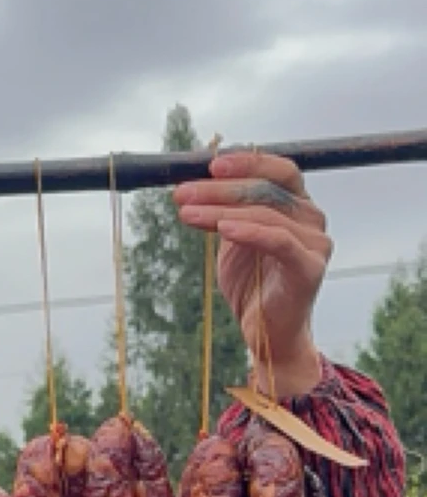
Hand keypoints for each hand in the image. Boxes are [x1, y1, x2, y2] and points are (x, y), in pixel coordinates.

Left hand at [173, 150, 332, 398]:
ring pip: (266, 213)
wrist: (266, 334)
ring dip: (220, 211)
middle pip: (266, 188)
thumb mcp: (232, 242)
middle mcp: (310, 218)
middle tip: (181, 193)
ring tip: (185, 214)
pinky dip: (249, 231)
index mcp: (295, 206)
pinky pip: (278, 241)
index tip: (208, 164)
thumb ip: (225, 213)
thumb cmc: (250, 287)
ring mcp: (314, 242)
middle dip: (219, 188)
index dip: (245, 162)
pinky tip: (222, 229)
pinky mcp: (309, 267)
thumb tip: (196, 185)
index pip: (275, 171)